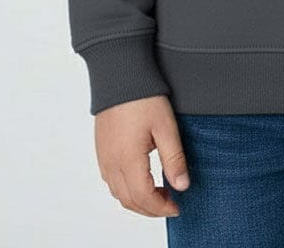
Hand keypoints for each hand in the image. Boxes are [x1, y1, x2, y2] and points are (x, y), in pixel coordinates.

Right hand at [94, 94, 189, 217]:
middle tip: (170, 204)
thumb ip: (174, 159)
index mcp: (128, 159)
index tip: (177, 207)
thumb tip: (182, 186)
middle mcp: (111, 162)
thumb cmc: (143, 97)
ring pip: (118, 192)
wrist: (119, 73)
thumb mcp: (166, 127)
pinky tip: (140, 179)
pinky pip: (110, 180)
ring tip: (158, 192)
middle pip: (129, 200)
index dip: (161, 208)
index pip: (144, 197)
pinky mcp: (101, 148)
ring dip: (137, 200)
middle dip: (150, 208)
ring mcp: (103, 156)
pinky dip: (125, 188)